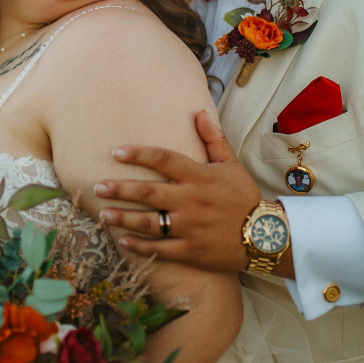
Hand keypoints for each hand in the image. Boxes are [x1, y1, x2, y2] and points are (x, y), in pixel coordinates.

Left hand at [94, 110, 260, 273]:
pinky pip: (159, 249)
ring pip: (148, 222)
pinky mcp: (190, 251)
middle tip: (97, 186)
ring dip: (122, 217)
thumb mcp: (232, 165)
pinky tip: (122, 240)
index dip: (138, 154)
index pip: (163, 159)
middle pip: (147, 192)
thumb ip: (213, 139)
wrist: (266, 236)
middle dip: (119, 188)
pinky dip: (139, 245)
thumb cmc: (244, 197)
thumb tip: (198, 112)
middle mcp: (190, 201)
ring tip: (103, 213)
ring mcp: (189, 228)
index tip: (116, 152)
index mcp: (199, 177)